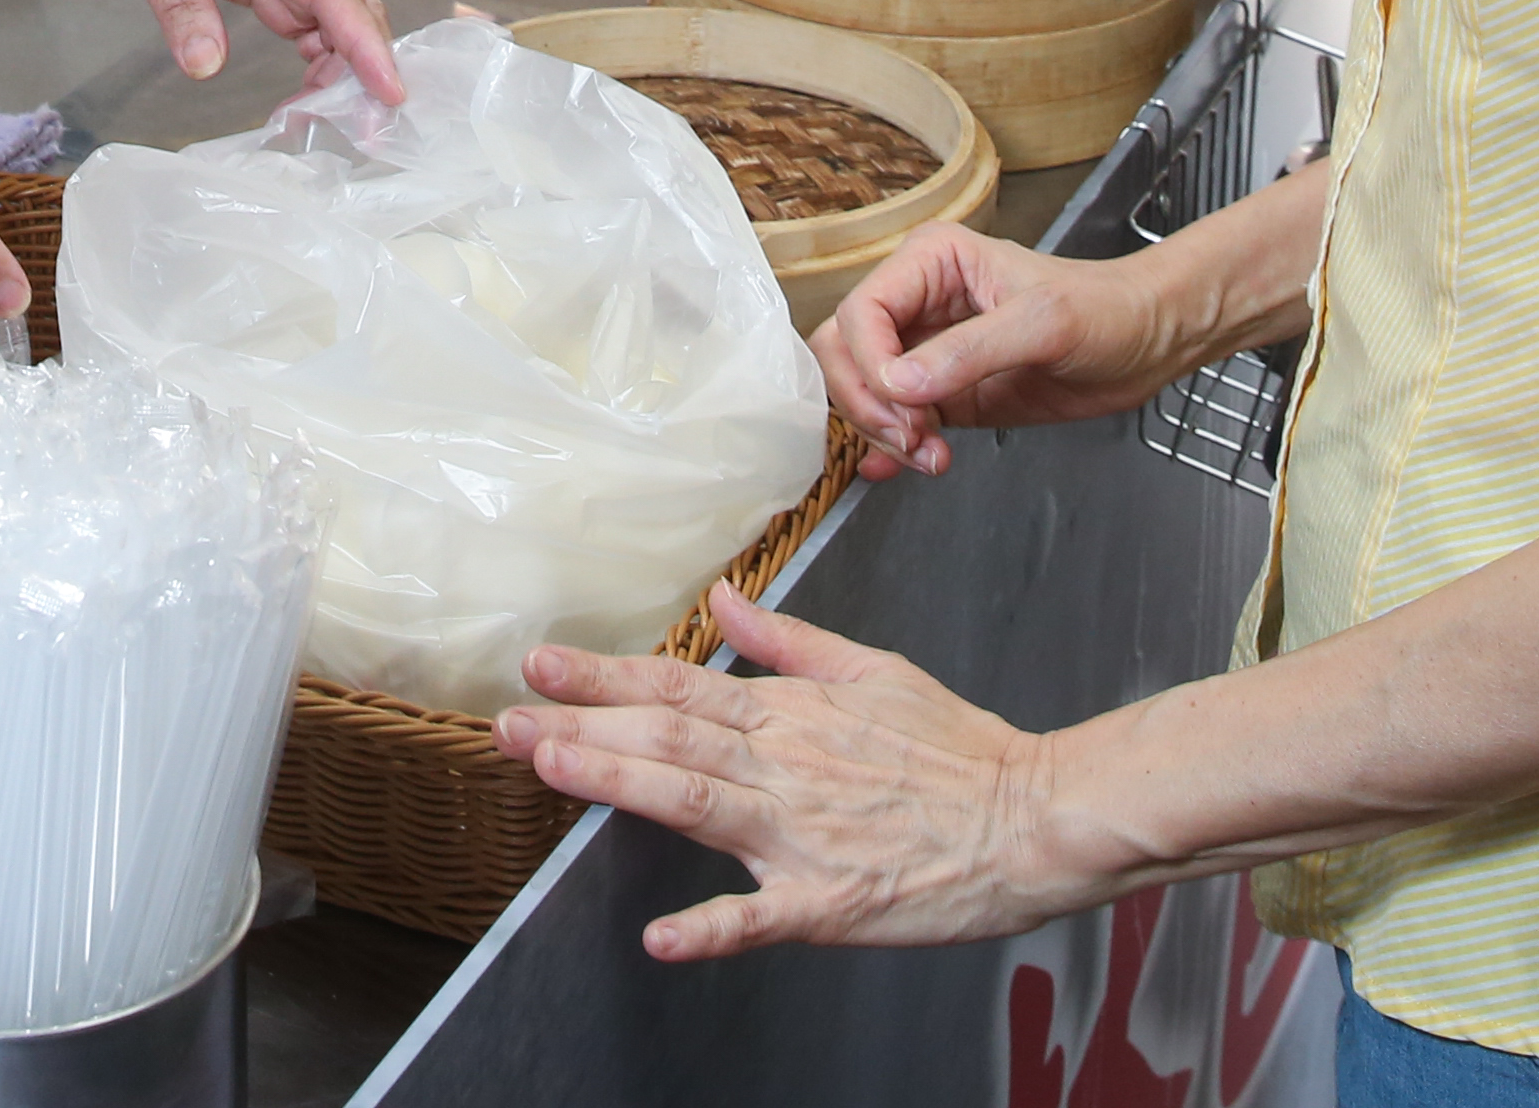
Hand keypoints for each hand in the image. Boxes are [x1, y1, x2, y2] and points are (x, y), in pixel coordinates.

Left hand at [87, 0, 403, 104]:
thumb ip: (179, 2)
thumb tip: (206, 68)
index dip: (362, 43)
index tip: (390, 91)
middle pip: (350, 2)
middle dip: (366, 63)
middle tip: (368, 130)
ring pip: (335, 12)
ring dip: (340, 63)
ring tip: (327, 120)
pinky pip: (309, 14)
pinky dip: (317, 51)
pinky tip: (307, 90)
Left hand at [499, 586, 1086, 957]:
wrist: (1035, 816)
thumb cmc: (958, 747)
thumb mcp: (873, 670)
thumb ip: (789, 641)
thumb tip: (723, 601)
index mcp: (791, 715)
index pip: (679, 686)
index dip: (604, 676)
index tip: (538, 664)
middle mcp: (785, 767)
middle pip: (667, 739)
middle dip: (580, 727)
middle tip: (503, 718)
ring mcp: (805, 836)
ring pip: (695, 803)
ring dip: (616, 785)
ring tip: (547, 767)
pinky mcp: (834, 902)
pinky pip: (764, 918)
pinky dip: (713, 928)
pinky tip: (661, 939)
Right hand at [816, 227, 1202, 474]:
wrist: (1148, 343)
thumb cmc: (1106, 310)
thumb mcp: (1043, 324)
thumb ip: (970, 351)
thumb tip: (902, 384)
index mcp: (932, 261)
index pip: (861, 312)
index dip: (872, 364)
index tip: (909, 404)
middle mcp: (919, 300)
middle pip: (846, 351)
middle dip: (869, 402)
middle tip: (914, 438)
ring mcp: (929, 350)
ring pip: (864, 390)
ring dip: (885, 431)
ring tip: (932, 456)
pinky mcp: (946, 392)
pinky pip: (894, 417)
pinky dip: (887, 447)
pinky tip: (899, 468)